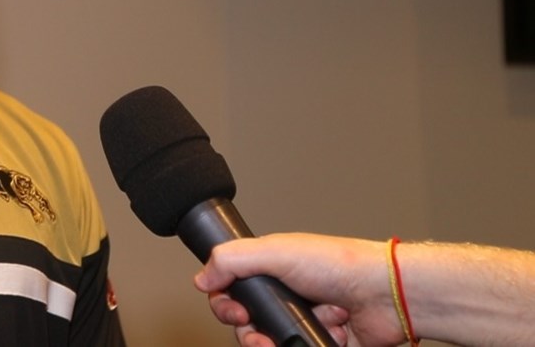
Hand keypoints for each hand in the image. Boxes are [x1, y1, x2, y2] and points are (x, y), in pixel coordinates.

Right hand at [192, 233, 405, 346]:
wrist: (386, 295)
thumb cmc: (340, 264)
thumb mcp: (277, 252)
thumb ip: (233, 260)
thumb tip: (203, 278)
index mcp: (271, 271)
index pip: (231, 291)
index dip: (226, 305)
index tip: (234, 311)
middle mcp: (285, 297)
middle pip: (249, 325)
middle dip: (252, 332)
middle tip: (260, 334)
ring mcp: (302, 322)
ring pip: (271, 343)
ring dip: (281, 340)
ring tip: (298, 333)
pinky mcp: (320, 342)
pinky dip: (307, 346)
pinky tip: (324, 335)